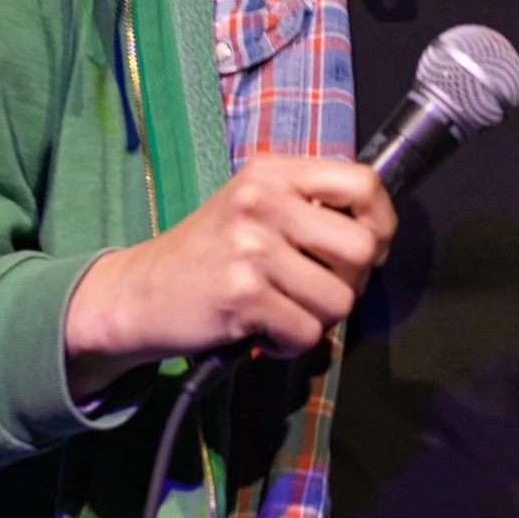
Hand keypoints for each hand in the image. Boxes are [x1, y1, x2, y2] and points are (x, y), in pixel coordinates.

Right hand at [63, 154, 394, 395]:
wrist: (136, 293)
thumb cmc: (207, 253)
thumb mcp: (254, 206)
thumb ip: (308, 206)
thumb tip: (376, 235)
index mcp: (272, 173)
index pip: (364, 182)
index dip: (381, 223)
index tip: (369, 249)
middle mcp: (262, 201)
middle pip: (363, 248)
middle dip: (351, 282)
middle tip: (317, 289)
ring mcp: (251, 247)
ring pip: (339, 300)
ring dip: (316, 319)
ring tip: (281, 309)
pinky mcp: (241, 295)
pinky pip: (306, 333)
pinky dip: (288, 344)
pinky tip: (261, 330)